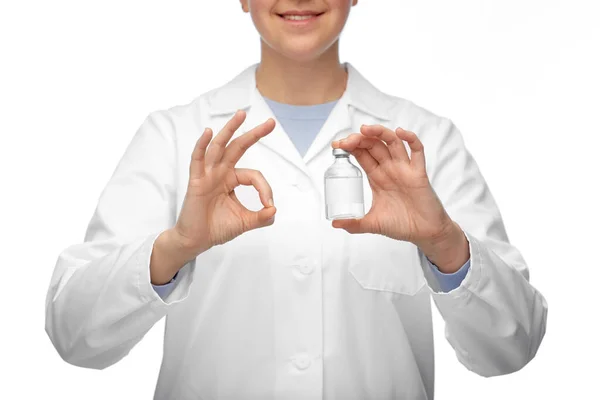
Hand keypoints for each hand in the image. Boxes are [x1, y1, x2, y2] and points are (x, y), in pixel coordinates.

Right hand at [173, 110, 276, 253]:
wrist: (196, 240)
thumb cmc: (216, 228)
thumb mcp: (244, 222)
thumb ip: (261, 217)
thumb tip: (274, 210)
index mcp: (232, 180)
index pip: (253, 175)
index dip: (264, 188)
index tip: (268, 205)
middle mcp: (220, 173)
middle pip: (238, 148)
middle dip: (254, 134)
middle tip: (271, 123)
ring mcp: (208, 175)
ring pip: (219, 147)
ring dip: (230, 130)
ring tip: (241, 115)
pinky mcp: (196, 181)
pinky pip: (198, 159)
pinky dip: (202, 145)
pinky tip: (207, 132)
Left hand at [330, 124, 452, 245]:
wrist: (424, 234)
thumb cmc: (402, 226)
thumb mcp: (372, 224)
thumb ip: (354, 225)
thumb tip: (334, 224)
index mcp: (377, 177)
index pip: (362, 154)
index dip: (350, 147)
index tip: (336, 146)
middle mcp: (390, 169)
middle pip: (373, 145)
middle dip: (359, 139)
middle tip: (346, 141)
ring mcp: (404, 169)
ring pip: (392, 142)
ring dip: (379, 133)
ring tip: (365, 129)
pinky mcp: (419, 173)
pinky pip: (417, 151)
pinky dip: (411, 139)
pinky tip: (400, 132)